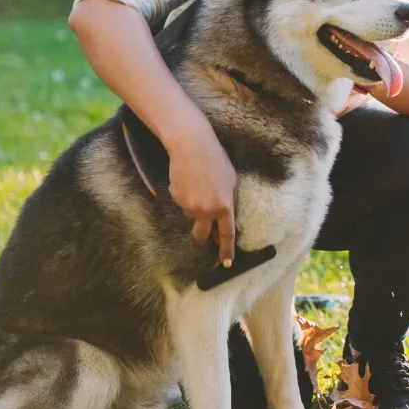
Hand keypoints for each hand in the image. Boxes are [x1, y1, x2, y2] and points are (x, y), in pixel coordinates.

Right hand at [166, 121, 237, 265]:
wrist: (191, 146)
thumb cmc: (216, 160)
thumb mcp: (232, 181)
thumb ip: (231, 203)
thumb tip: (230, 221)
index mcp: (224, 206)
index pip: (226, 234)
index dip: (226, 250)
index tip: (227, 262)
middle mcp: (206, 210)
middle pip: (201, 235)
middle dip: (203, 234)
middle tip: (205, 225)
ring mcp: (189, 206)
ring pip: (192, 217)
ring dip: (196, 210)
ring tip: (200, 187)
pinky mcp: (176, 198)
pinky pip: (183, 204)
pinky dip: (187, 198)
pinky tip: (190, 182)